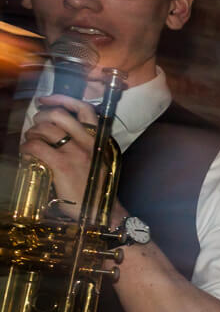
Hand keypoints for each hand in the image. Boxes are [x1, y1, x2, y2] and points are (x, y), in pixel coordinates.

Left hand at [19, 93, 103, 207]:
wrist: (100, 211)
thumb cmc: (97, 188)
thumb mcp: (99, 161)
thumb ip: (86, 146)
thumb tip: (61, 135)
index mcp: (99, 140)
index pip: (84, 110)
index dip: (62, 100)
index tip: (45, 101)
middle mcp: (88, 142)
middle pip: (59, 115)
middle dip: (41, 116)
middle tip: (35, 127)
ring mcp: (75, 152)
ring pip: (45, 129)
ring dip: (31, 133)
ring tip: (31, 143)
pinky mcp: (61, 164)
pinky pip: (35, 147)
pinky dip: (26, 148)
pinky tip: (27, 155)